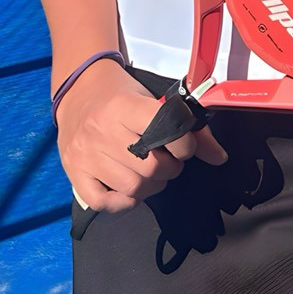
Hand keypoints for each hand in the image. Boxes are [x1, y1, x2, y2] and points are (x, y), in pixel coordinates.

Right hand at [56, 58, 227, 214]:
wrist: (77, 90)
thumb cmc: (119, 95)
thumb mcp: (150, 98)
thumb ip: (186, 125)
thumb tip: (219, 157)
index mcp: (122, 106)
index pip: (164, 131)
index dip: (184, 145)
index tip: (183, 147)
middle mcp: (100, 130)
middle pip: (151, 167)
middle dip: (170, 169)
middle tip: (167, 162)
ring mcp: (85, 154)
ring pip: (132, 188)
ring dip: (150, 186)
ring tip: (148, 173)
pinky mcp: (74, 172)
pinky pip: (104, 202)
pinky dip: (122, 203)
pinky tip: (129, 190)